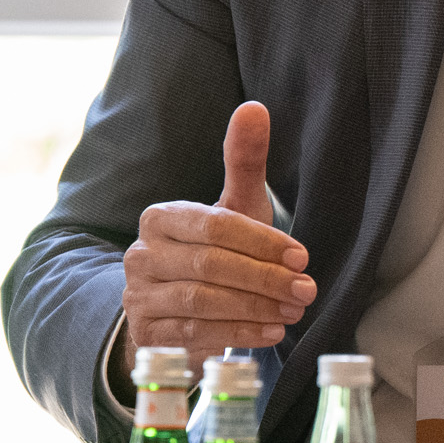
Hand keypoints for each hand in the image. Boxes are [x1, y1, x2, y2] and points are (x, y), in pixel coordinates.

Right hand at [122, 102, 314, 358]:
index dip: (262, 242)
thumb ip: (244, 161)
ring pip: (201, 302)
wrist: (178, 310)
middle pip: (209, 265)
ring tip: (293, 311)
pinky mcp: (147, 334)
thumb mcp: (234, 208)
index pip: (215, 226)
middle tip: (305, 290)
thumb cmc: (217, 251)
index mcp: (161, 218)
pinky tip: (270, 332)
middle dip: (264, 279)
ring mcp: (138, 297)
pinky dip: (236, 334)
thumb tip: (254, 107)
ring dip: (255, 308)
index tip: (302, 256)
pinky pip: (193, 335)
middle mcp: (141, 255)